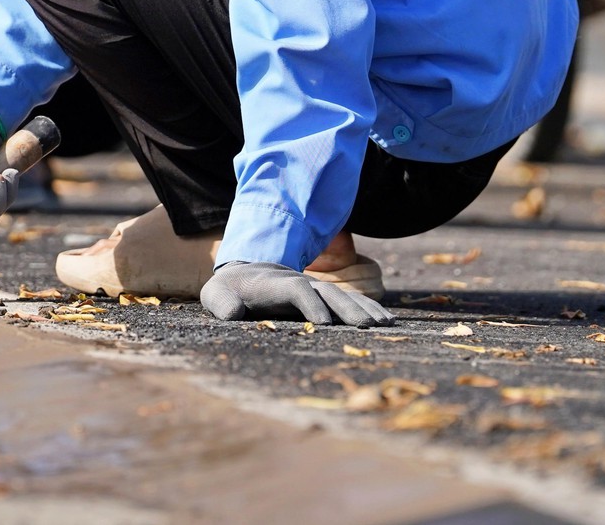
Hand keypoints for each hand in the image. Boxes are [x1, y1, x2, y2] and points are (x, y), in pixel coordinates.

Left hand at [199, 261, 393, 326]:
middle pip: (328, 293)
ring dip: (365, 310)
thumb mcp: (217, 296)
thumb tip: (233, 313)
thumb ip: (221, 303)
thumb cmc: (229, 291)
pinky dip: (369, 309)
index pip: (297, 290)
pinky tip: (387, 322)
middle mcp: (301, 283)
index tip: (323, 324)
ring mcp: (316, 289)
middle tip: (365, 328)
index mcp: (277, 283)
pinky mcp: (325, 299)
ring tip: (385, 325)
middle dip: (347, 309)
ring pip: (344, 297)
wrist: (244, 275)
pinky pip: (351, 302)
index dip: (310, 304)